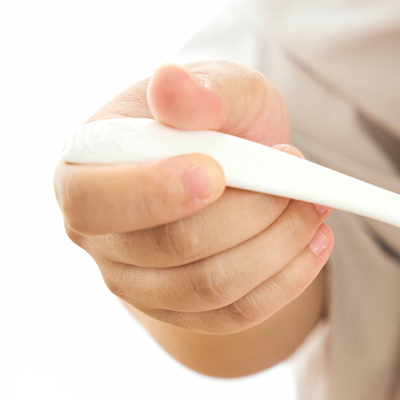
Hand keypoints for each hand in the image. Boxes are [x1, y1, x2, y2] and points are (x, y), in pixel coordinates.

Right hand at [54, 61, 332, 334]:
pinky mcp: (185, 311)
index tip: (216, 172)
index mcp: (83, 174)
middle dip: (249, 213)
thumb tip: (171, 85)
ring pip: (211, 286)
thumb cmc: (217, 119)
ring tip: (315, 206)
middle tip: (297, 179)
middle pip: (173, 247)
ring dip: (278, 246)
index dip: (153, 192)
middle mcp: (101, 240)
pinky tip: (316, 244)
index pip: (93, 201)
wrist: (239, 163)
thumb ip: (201, 89)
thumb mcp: (219, 86)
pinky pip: (236, 314)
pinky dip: (287, 280)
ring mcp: (141, 284)